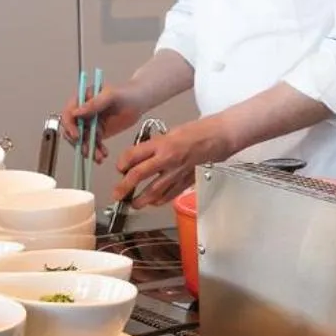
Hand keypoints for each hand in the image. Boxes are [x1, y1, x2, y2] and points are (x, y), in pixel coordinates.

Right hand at [60, 82, 144, 160]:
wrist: (140, 102)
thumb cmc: (127, 94)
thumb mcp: (111, 95)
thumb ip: (94, 103)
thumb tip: (76, 112)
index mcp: (82, 99)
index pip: (68, 113)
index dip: (69, 126)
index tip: (77, 136)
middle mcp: (83, 111)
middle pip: (73, 129)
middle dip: (79, 142)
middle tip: (87, 151)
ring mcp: (89, 123)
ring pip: (83, 139)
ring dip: (88, 149)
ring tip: (98, 157)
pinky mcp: (97, 132)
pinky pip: (93, 143)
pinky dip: (96, 150)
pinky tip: (103, 155)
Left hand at [114, 119, 233, 206]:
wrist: (218, 137)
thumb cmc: (197, 132)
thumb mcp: (170, 133)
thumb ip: (155, 146)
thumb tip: (140, 156)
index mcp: (161, 144)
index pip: (133, 155)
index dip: (122, 163)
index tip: (119, 168)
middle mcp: (167, 158)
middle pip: (138, 175)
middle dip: (124, 187)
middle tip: (117, 194)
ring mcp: (176, 172)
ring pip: (154, 190)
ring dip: (141, 199)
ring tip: (134, 204)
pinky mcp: (186, 180)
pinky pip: (170, 194)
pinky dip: (160, 200)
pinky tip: (154, 202)